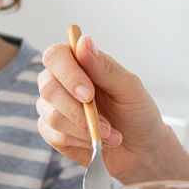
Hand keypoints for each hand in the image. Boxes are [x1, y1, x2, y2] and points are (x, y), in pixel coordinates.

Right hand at [37, 35, 174, 184]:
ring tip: (110, 135)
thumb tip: (83, 40)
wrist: (140, 148)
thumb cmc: (136, 112)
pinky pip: (55, 136)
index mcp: (78, 62)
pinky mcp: (52, 132)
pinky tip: (96, 143)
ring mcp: (53, 107)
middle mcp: (60, 82)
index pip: (55, 56)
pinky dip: (80, 142)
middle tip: (105, 124)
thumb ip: (104, 67)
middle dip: (78, 110)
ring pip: (52, 116)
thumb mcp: (129, 88)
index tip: (88, 94)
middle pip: (48, 87)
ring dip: (85, 130)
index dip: (68, 74)